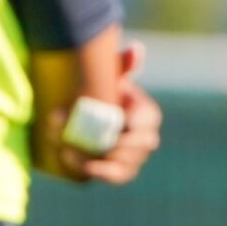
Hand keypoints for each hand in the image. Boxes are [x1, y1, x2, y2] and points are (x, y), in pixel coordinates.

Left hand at [59, 43, 163, 186]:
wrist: (87, 117)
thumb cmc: (101, 92)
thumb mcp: (109, 76)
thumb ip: (122, 64)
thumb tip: (136, 48)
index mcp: (147, 114)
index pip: (148, 120)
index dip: (134, 122)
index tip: (117, 120)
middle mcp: (147, 138)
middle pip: (141, 145)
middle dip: (119, 144)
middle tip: (96, 139)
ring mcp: (135, 158)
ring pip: (128, 163)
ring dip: (105, 159)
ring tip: (78, 150)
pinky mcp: (120, 172)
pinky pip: (118, 176)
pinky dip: (104, 173)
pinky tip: (88, 167)